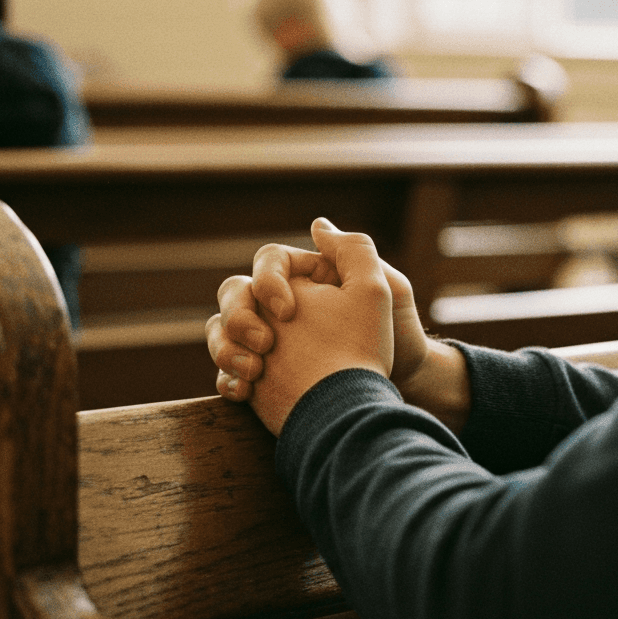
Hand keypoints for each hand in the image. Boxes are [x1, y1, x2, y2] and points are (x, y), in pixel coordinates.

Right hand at [207, 218, 429, 401]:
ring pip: (222, 332)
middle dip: (238, 317)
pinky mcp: (261, 378)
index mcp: (310, 281)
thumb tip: (317, 225)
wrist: (393, 393)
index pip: (269, 262)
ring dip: (225, 349)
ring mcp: (268, 343)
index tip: (288, 311)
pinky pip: (228, 373)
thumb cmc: (395, 338)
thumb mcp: (383, 288)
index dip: (268, 280)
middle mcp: (283, 308)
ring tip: (252, 372)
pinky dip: (228, 379)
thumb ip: (352, 253)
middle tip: (264, 344)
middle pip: (235, 294)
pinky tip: (245, 390)